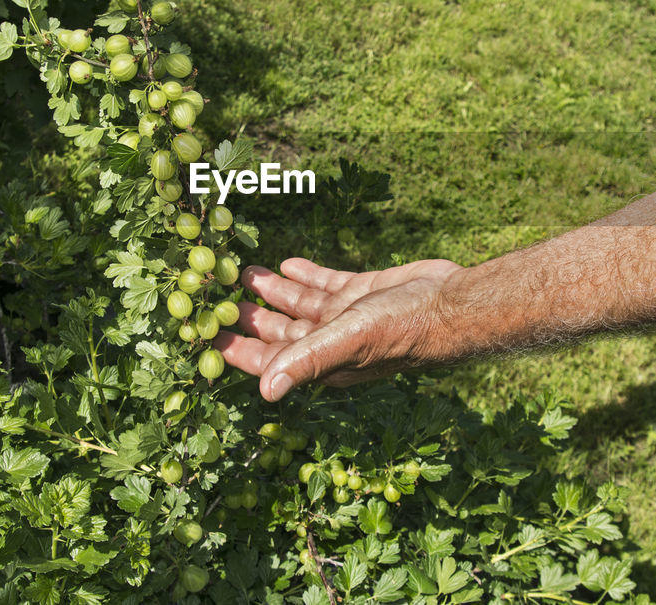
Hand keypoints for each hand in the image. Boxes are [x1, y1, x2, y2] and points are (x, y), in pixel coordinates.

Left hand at [216, 257, 463, 400]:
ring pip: (300, 305)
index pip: (267, 360)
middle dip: (249, 318)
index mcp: (323, 362)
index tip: (203, 337)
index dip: (235, 350)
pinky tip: (288, 263)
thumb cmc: (402, 328)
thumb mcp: (348, 341)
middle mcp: (331, 343)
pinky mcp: (365, 293)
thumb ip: (307, 361)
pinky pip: (328, 284)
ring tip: (244, 273)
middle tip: (215, 298)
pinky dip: (307, 274)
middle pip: (279, 332)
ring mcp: (348, 317)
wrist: (452, 304)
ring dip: (272, 291)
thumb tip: (265, 392)